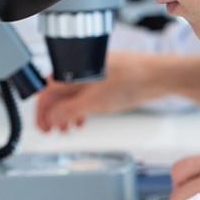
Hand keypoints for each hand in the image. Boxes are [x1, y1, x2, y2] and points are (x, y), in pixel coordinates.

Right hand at [35, 51, 167, 131]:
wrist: (158, 76)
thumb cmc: (131, 80)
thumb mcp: (96, 101)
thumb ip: (71, 110)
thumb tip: (53, 117)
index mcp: (74, 69)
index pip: (47, 89)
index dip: (42, 110)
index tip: (43, 126)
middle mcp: (81, 68)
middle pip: (57, 92)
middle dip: (52, 113)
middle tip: (52, 130)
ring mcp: (93, 73)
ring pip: (70, 94)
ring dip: (66, 113)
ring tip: (67, 128)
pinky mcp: (104, 79)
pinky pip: (84, 94)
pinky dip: (80, 107)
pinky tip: (84, 118)